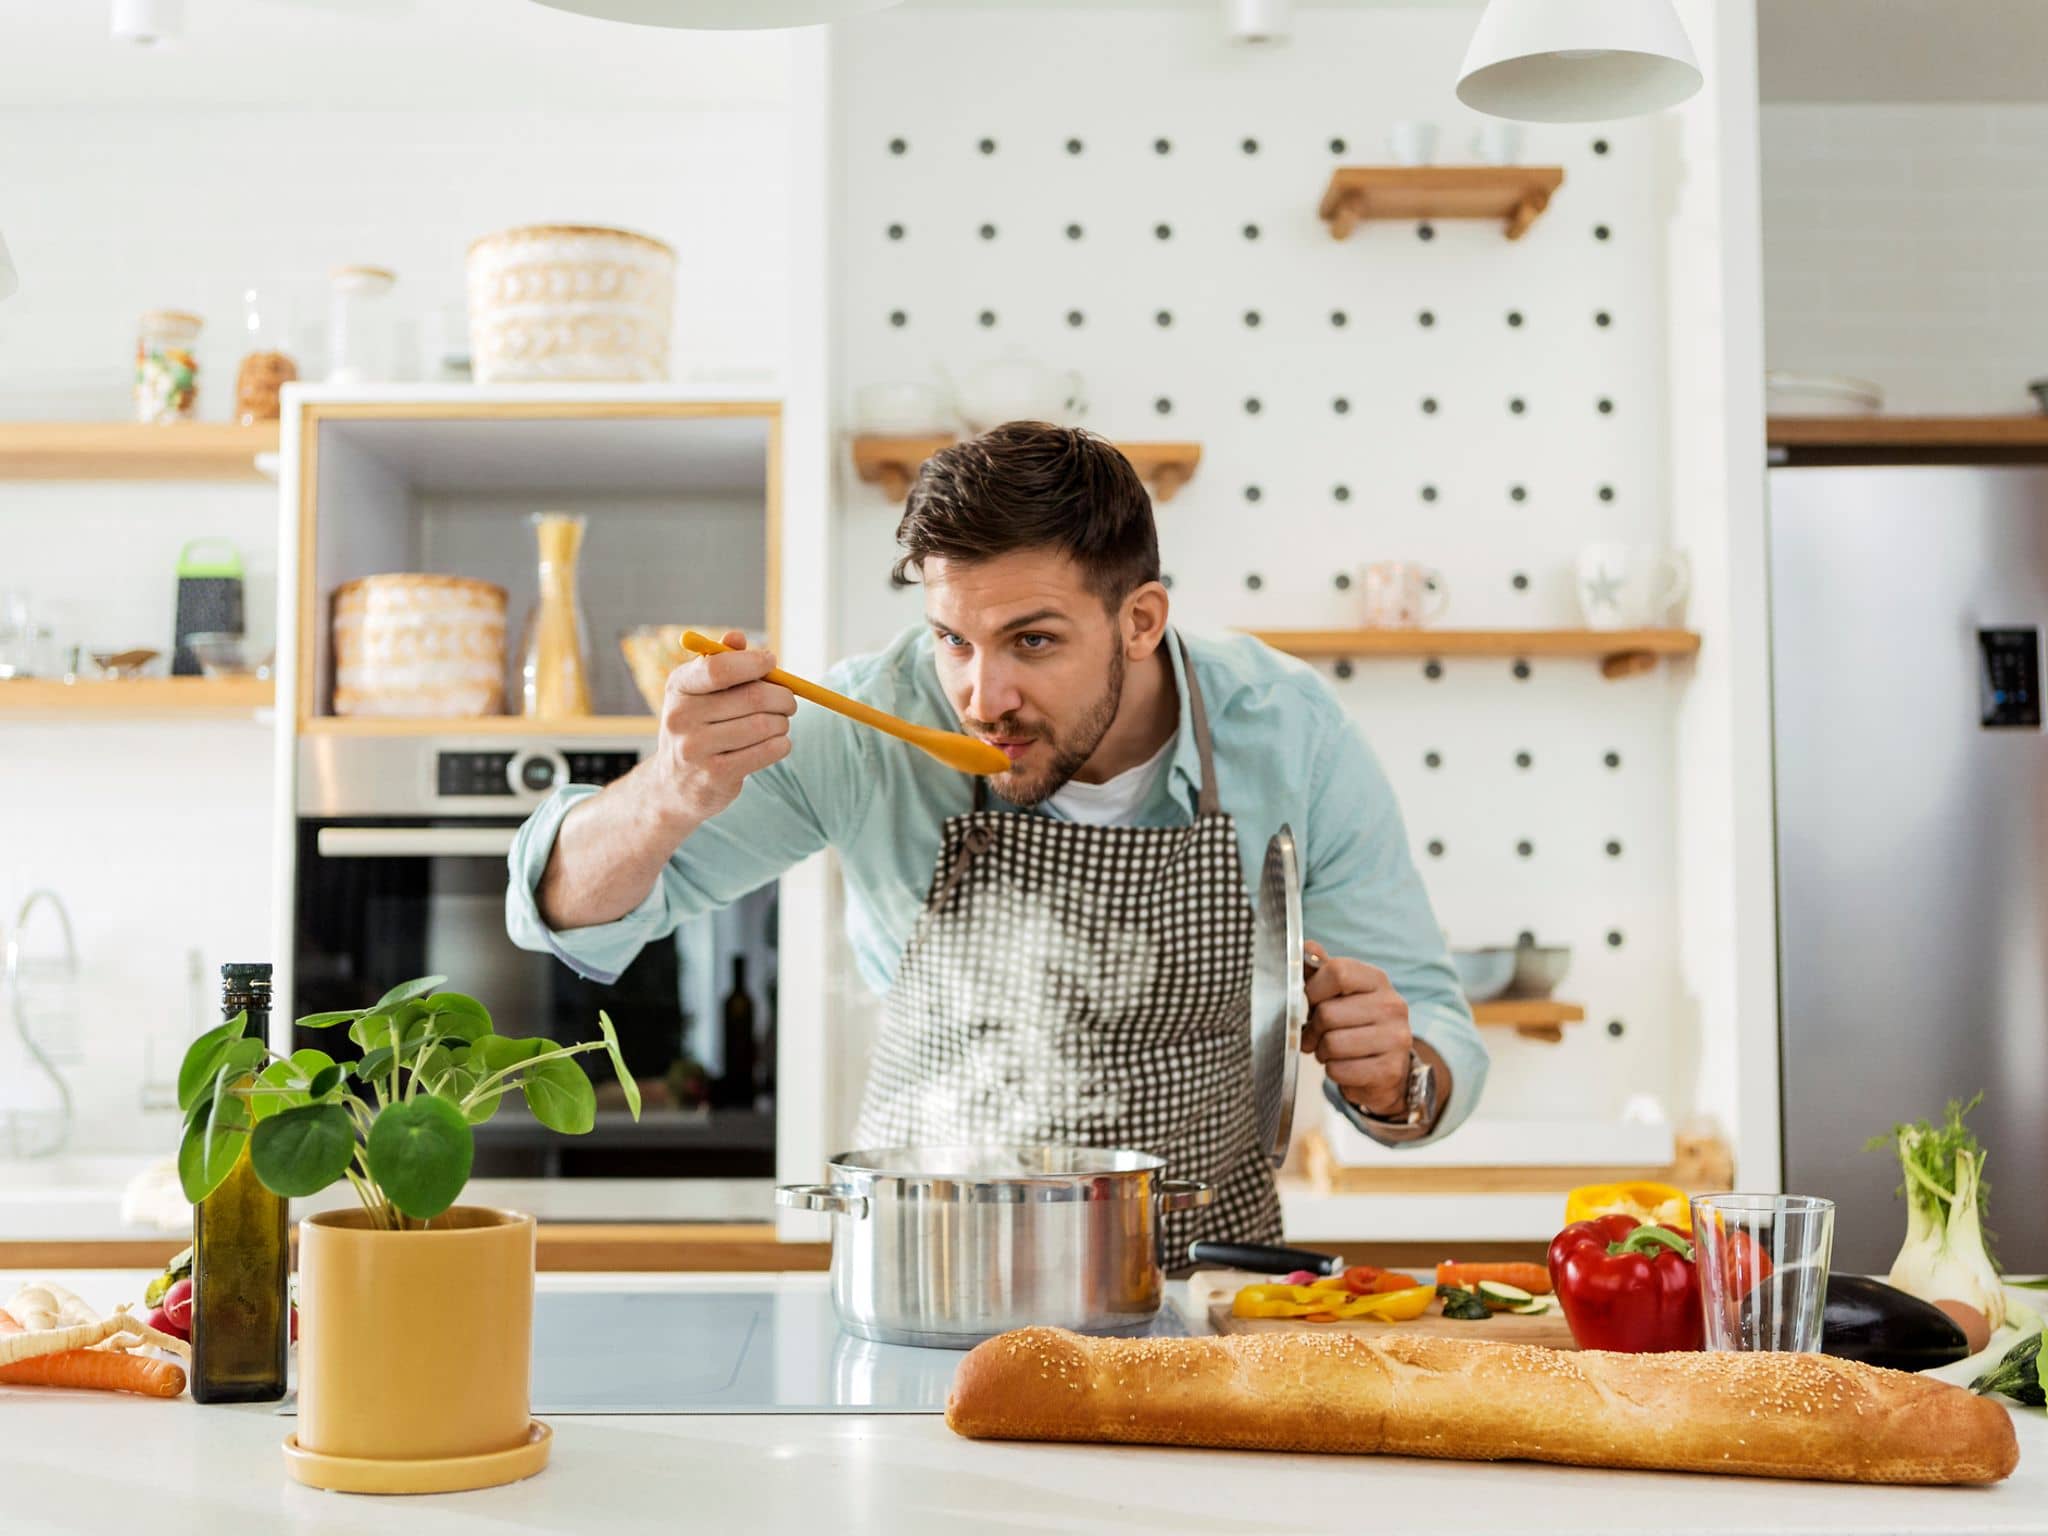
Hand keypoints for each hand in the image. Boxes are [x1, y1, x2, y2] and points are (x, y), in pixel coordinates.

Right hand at [654, 629, 795, 826]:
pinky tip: (777, 743)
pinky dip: (781, 744)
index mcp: (678, 687)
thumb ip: (720, 663)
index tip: (771, 662)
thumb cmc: (698, 726)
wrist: (674, 784)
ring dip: (783, 723)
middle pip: (752, 698)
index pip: (718, 668)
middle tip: (789, 701)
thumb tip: (737, 638)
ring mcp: (696, 749)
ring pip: (764, 726)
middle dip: (782, 697)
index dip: (752, 663)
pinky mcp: (716, 775)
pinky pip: (767, 752)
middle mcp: (681, 717)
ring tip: (780, 724)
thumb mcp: (699, 692)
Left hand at [1298, 940, 1410, 1117]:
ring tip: (1332, 1051)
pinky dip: (1334, 1072)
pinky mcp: (1391, 1070)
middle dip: (1313, 1029)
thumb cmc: (1357, 1025)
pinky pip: (1340, 1070)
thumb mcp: (1340, 994)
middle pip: (1328, 1013)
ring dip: (1322, 1052)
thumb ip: (1321, 971)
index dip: (1313, 990)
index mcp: (1377, 980)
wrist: (1388, 1068)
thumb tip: (1307, 947)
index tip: (1312, 1002)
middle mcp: (1392, 1005)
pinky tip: (1346, 1066)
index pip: (1337, 972)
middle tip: (1317, 1035)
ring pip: (1332, 1043)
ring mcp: (1396, 1038)